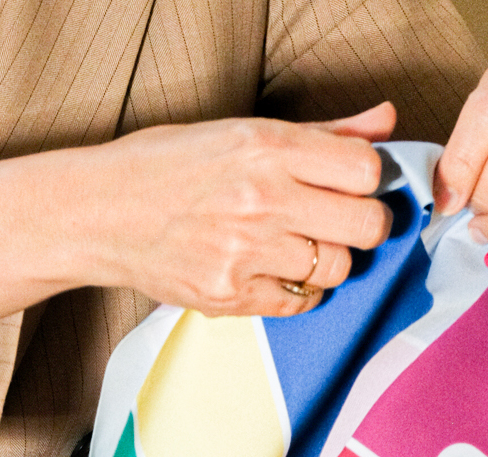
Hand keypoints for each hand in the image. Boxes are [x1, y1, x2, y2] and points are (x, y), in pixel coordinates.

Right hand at [0, 104, 397, 328]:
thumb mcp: (244, 130)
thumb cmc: (173, 165)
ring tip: (297, 246)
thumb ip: (323, 133)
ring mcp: (247, 252)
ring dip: (328, 261)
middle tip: (341, 223)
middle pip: (365, 226)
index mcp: (267, 146)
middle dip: (364, 226)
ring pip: (336, 269)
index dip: (370, 182)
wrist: (102, 211)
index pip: (365, 171)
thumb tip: (385, 122)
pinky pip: (300, 302)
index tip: (354, 186)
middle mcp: (262, 198)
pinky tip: (273, 271)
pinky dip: (297, 291)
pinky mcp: (232, 295)